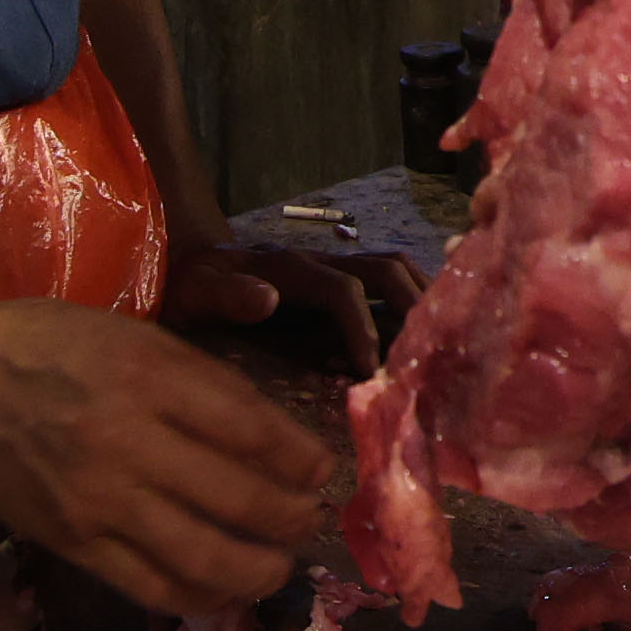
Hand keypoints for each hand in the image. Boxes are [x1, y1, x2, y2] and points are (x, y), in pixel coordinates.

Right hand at [0, 300, 334, 613]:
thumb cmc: (45, 346)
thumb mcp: (133, 336)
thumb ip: (202, 382)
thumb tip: (274, 436)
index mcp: (148, 378)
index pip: (252, 431)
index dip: (301, 459)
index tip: (323, 470)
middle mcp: (127, 443)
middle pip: (241, 499)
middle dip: (293, 518)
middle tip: (311, 519)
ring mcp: (98, 502)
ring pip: (204, 559)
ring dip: (259, 569)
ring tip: (280, 564)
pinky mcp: (72, 544)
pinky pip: (151, 588)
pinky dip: (199, 596)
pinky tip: (223, 588)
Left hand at [167, 245, 425, 373]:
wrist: (190, 265)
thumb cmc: (194, 286)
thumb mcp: (199, 292)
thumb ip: (230, 295)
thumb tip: (268, 298)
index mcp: (291, 268)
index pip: (342, 290)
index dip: (362, 327)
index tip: (369, 368)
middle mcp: (321, 262)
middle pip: (385, 269)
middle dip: (411, 304)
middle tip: (430, 349)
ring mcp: (332, 269)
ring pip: (393, 270)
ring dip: (419, 297)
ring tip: (439, 338)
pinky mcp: (337, 283)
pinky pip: (385, 285)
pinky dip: (410, 300)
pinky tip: (422, 332)